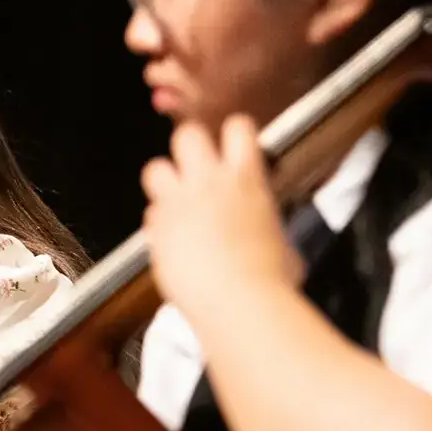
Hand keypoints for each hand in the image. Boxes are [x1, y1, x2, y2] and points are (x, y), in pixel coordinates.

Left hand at [139, 114, 300, 328]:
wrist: (239, 303)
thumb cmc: (269, 279)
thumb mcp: (280, 238)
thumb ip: (262, 219)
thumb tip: (263, 225)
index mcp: (246, 179)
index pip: (238, 127)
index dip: (234, 134)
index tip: (233, 146)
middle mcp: (208, 183)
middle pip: (187, 134)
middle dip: (190, 148)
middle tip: (197, 170)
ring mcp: (178, 204)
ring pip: (154, 168)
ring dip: (164, 182)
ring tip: (175, 201)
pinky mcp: (157, 231)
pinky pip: (150, 215)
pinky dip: (158, 225)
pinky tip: (172, 241)